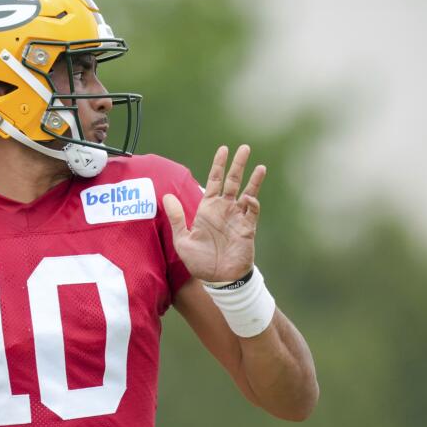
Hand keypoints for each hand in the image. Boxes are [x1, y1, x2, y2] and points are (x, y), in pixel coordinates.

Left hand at [162, 145, 265, 282]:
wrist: (218, 279)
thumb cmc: (200, 262)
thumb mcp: (182, 240)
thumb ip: (176, 218)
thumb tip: (165, 196)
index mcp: (208, 209)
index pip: (214, 180)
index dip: (218, 165)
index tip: (223, 149)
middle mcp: (224, 210)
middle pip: (233, 181)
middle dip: (238, 164)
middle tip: (244, 147)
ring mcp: (237, 218)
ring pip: (248, 193)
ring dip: (253, 180)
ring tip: (260, 166)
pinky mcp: (247, 228)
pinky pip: (252, 212)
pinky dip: (251, 203)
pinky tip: (248, 197)